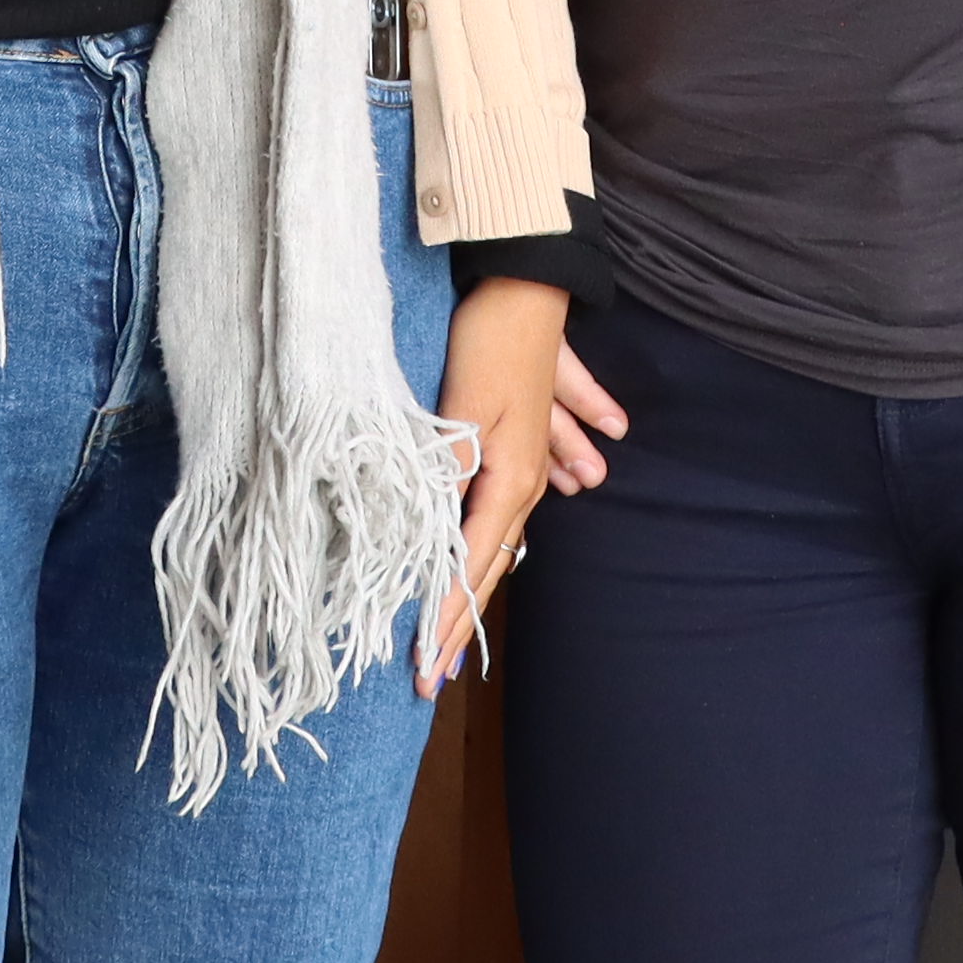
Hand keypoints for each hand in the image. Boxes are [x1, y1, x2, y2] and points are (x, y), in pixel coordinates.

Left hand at [426, 279, 621, 687]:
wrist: (528, 286)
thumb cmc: (488, 346)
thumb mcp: (459, 416)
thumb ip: (445, 479)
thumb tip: (426, 540)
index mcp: (506, 484)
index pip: (467, 569)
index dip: (443, 621)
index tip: (424, 670)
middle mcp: (523, 483)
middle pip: (487, 567)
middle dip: (457, 623)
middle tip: (431, 676)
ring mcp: (530, 463)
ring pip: (502, 542)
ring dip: (479, 589)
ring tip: (461, 633)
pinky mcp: (525, 440)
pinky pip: (521, 503)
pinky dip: (505, 540)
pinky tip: (539, 536)